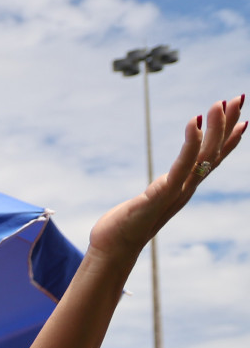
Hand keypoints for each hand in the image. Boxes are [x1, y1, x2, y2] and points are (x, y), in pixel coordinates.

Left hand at [89, 94, 244, 257]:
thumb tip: (163, 185)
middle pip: (214, 153)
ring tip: (219, 103)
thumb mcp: (149, 202)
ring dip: (215, 129)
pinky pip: (181, 165)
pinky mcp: (161, 194)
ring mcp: (176, 192)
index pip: (212, 160)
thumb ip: (160, 191)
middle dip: (227, 125)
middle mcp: (185, 190)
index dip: (229, 141)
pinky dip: (190, 143)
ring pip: (204, 156)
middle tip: (239, 98)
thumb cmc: (124, 226)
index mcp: (183, 189)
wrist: (111, 250)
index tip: (244, 120)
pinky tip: (193, 121)